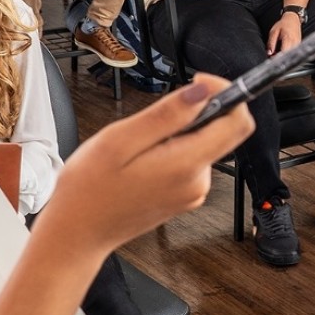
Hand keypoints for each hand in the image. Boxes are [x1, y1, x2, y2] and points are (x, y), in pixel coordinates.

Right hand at [48, 74, 252, 247]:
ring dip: (178, 132)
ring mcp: (193, 192)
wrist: (77, 233)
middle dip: (196, 112)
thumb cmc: (89, 189)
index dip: (226, 93)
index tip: (199, 82)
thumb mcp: (121, 140)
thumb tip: (203, 93)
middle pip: (222, 131)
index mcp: (186, 165)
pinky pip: (190, 160)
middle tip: (154, 119)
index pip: (238, 122)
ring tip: (138, 145)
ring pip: (203, 143)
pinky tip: (141, 160)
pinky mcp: (184, 196)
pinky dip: (172, 149)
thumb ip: (167, 115)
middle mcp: (198, 182)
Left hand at [265, 12, 301, 54]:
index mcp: (288, 39)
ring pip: (291, 55)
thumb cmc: (283, 24)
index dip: (277, 58)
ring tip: (278, 52)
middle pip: (287, 55)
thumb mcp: (274, 32)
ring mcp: (298, 44)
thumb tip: (269, 53)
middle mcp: (295, 43)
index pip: (283, 53)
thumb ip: (271, 43)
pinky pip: (293, 52)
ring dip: (284, 56)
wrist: (293, 19)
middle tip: (273, 55)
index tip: (272, 58)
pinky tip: (283, 50)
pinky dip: (287, 53)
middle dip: (280, 57)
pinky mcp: (299, 45)